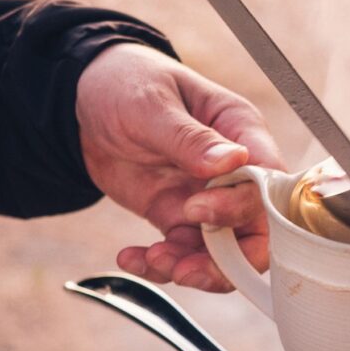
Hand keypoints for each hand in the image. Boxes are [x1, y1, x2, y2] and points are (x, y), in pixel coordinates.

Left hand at [76, 44, 282, 291]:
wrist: (83, 100)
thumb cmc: (127, 84)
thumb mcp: (151, 105)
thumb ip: (190, 137)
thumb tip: (232, 161)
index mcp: (240, 130)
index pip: (266, 180)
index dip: (242, 206)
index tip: (196, 209)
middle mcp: (233, 170)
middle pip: (258, 229)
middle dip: (226, 258)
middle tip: (185, 265)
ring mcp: (207, 196)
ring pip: (224, 252)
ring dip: (191, 267)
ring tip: (152, 260)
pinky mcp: (178, 215)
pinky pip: (184, 253)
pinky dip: (159, 265)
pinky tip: (131, 257)